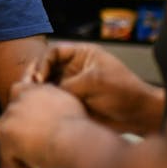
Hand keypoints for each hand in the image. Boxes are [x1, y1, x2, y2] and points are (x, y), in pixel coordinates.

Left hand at [0, 81, 87, 167]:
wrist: (76, 140)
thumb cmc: (81, 130)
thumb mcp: (71, 107)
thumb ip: (57, 103)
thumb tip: (54, 111)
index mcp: (39, 89)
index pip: (19, 91)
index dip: (22, 109)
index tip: (28, 126)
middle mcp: (23, 96)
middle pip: (11, 114)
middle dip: (19, 131)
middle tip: (32, 148)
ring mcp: (11, 112)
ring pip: (6, 133)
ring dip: (16, 147)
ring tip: (34, 163)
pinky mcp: (5, 130)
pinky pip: (6, 152)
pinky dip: (18, 164)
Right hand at [33, 42, 160, 132]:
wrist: (138, 115)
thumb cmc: (123, 92)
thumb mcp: (95, 82)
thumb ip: (68, 84)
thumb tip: (44, 92)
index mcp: (82, 55)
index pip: (54, 52)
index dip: (43, 62)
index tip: (40, 77)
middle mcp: (74, 68)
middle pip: (46, 67)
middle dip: (35, 76)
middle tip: (28, 88)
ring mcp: (72, 85)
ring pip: (46, 84)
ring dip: (37, 90)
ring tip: (30, 99)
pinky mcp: (72, 101)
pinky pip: (53, 99)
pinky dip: (44, 102)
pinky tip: (39, 109)